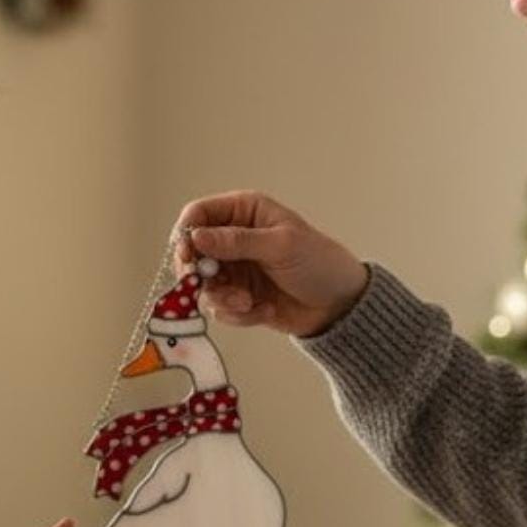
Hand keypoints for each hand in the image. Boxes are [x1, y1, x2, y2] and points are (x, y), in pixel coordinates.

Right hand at [171, 192, 368, 338]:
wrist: (339, 306)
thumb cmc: (319, 263)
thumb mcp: (281, 246)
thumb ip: (237, 241)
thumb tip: (196, 236)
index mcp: (244, 212)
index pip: (199, 214)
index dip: (187, 234)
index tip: (188, 256)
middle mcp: (233, 238)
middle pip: (191, 253)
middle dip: (200, 275)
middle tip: (214, 287)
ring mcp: (234, 269)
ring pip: (202, 285)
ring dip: (222, 299)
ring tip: (247, 303)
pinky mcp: (237, 296)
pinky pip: (219, 308)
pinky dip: (237, 314)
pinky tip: (262, 312)